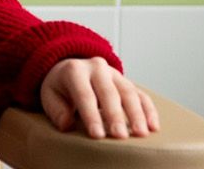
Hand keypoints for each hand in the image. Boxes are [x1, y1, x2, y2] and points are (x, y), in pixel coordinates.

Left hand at [41, 57, 160, 139]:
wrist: (69, 68)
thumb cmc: (60, 87)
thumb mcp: (49, 95)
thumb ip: (56, 110)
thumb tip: (67, 124)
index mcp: (74, 70)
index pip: (84, 95)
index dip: (91, 116)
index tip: (97, 135)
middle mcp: (97, 68)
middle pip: (109, 92)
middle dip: (115, 116)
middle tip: (120, 136)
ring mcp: (114, 74)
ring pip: (129, 92)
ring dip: (137, 114)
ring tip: (141, 133)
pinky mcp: (127, 82)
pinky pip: (141, 95)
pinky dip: (149, 110)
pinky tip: (153, 126)